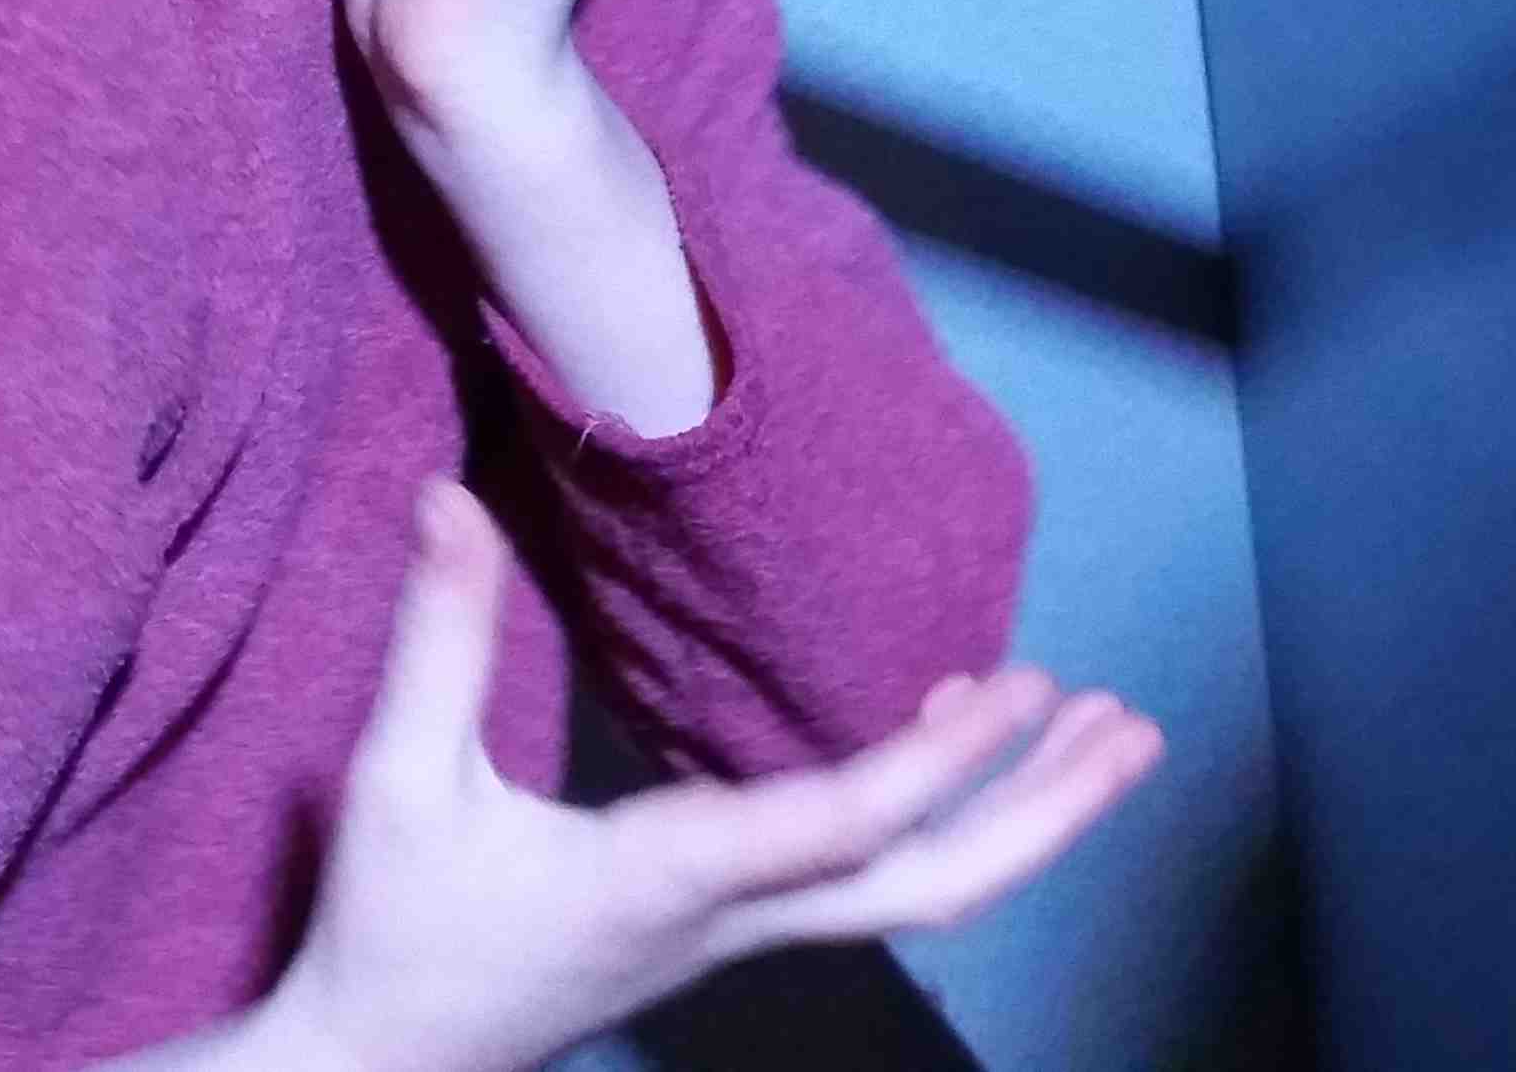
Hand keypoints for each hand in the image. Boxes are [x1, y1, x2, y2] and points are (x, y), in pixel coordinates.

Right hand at [266, 476, 1162, 1071]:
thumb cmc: (391, 930)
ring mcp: (744, 935)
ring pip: (918, 896)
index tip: (1021, 683)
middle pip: (928, 890)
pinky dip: (949, 818)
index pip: (837, 830)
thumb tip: (444, 499)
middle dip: (1043, 815)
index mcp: (667, 877)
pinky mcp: (736, 932)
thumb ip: (436, 638)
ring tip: (1107, 731)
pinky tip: (970, 742)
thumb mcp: (396, 781)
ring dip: (1022, 818)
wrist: (381, 1067)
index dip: (941, 763)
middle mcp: (732, 916)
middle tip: (1134, 732)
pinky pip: (876, 885)